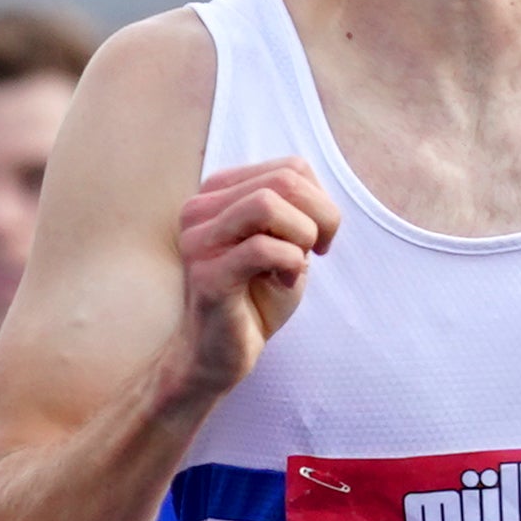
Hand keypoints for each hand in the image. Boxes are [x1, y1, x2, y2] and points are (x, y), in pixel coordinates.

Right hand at [173, 160, 338, 403]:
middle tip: (320, 250)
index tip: (319, 237)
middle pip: (282, 181)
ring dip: (302, 235)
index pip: (289, 167)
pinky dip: (290, 263)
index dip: (321, 200)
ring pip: (267, 205)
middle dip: (321, 215)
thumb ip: (294, 210)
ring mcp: (198, 241)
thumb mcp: (283, 243)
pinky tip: (284, 283)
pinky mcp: (207, 275)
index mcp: (217, 194)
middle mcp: (199, 210)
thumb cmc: (254, 297)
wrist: (220, 353)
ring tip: (298, 263)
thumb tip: (316, 195)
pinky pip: (262, 249)